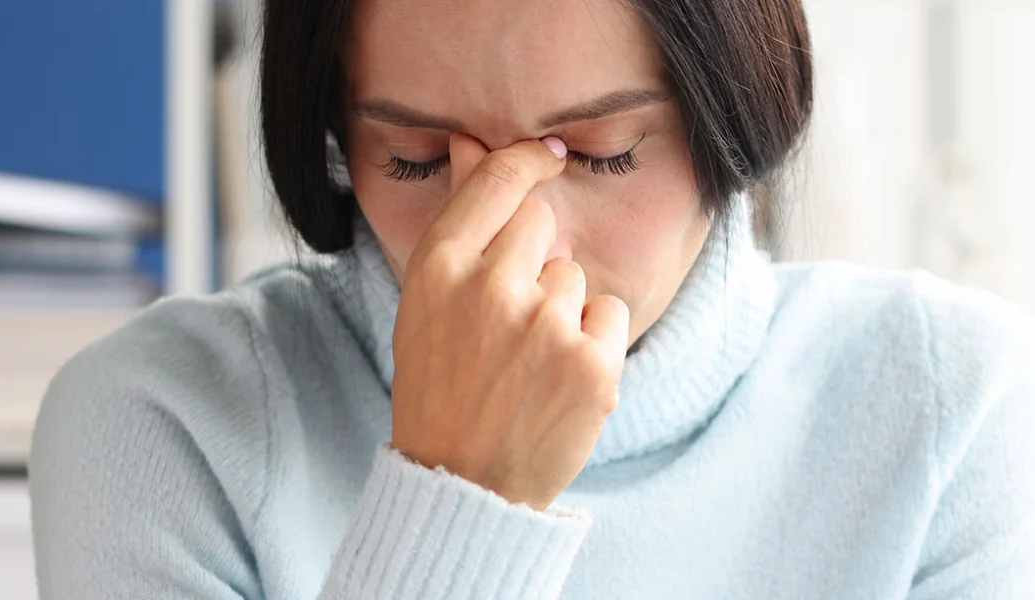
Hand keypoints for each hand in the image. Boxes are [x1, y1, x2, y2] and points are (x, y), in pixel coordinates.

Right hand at [388, 132, 630, 510]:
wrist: (461, 483)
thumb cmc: (440, 387)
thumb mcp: (426, 303)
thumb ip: (458, 220)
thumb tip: (471, 140)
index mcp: (439, 269)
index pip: (499, 181)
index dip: (529, 161)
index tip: (548, 157)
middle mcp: (490, 288)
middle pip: (543, 225)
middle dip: (535, 258)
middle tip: (508, 319)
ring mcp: (544, 325)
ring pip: (574, 275)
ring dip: (562, 308)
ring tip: (528, 362)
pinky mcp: (591, 363)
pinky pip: (608, 313)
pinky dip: (593, 343)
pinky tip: (558, 379)